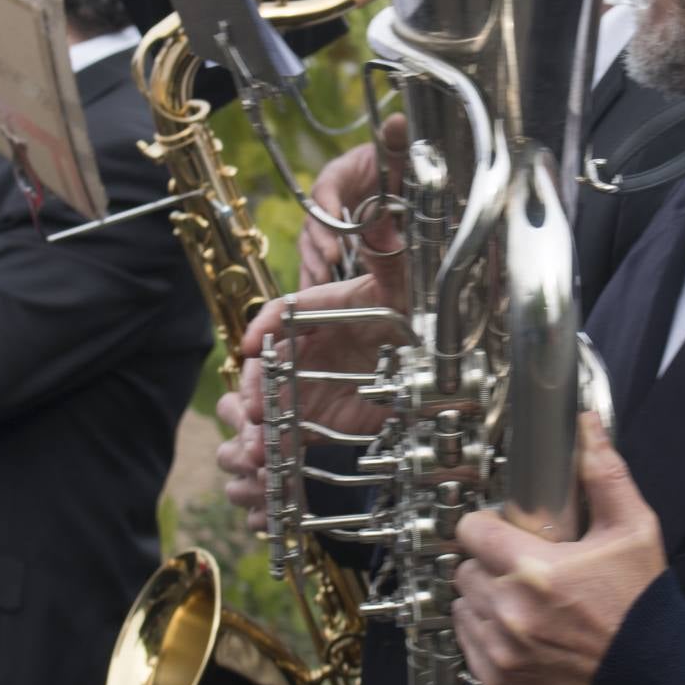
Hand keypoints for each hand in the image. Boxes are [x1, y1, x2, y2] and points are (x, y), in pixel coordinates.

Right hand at [215, 272, 407, 529]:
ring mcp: (310, 384)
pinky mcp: (319, 417)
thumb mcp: (403, 286)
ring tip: (255, 447)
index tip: (252, 346)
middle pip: (268, 364)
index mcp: (320, 311)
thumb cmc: (412, 315)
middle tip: (253, 407)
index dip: (265, 327)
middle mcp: (308, 348)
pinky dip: (277, 448)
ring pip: (272, 403)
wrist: (431, 366)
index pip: (283, 314)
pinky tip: (268, 464)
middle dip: (255, 387)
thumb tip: (383, 219)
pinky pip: (290, 433)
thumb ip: (389, 257)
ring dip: (258, 425)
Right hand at [300, 116, 408, 292]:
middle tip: (332, 259)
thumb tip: (396, 120)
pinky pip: (319, 261)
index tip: (330, 218)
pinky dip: (316, 278)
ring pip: (311, 244)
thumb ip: (396, 140)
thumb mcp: (397, 153)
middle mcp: (326, 201)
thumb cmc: (391, 165)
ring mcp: (327, 225)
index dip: (325, 205)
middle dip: (320, 242)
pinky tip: (316, 298)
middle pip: (313, 222)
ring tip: (322, 283)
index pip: (325, 188)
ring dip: (314, 263)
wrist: (394, 183)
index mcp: (338, 175)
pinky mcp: (332, 243)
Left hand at [451, 412, 666, 684]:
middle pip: (465, 569)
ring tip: (523, 602)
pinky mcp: (500, 681)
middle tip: (524, 569)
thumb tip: (587, 426)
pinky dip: (486, 636)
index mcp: (536, 570)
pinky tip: (520, 632)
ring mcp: (502, 651)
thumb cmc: (643, 605)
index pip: (471, 531)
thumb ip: (603, 474)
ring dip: (484, 600)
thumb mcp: (633, 530)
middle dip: (490, 564)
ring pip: (463, 607)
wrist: (657, 677)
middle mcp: (511, 612)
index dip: (487, 527)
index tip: (504, 532)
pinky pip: (467, 645)